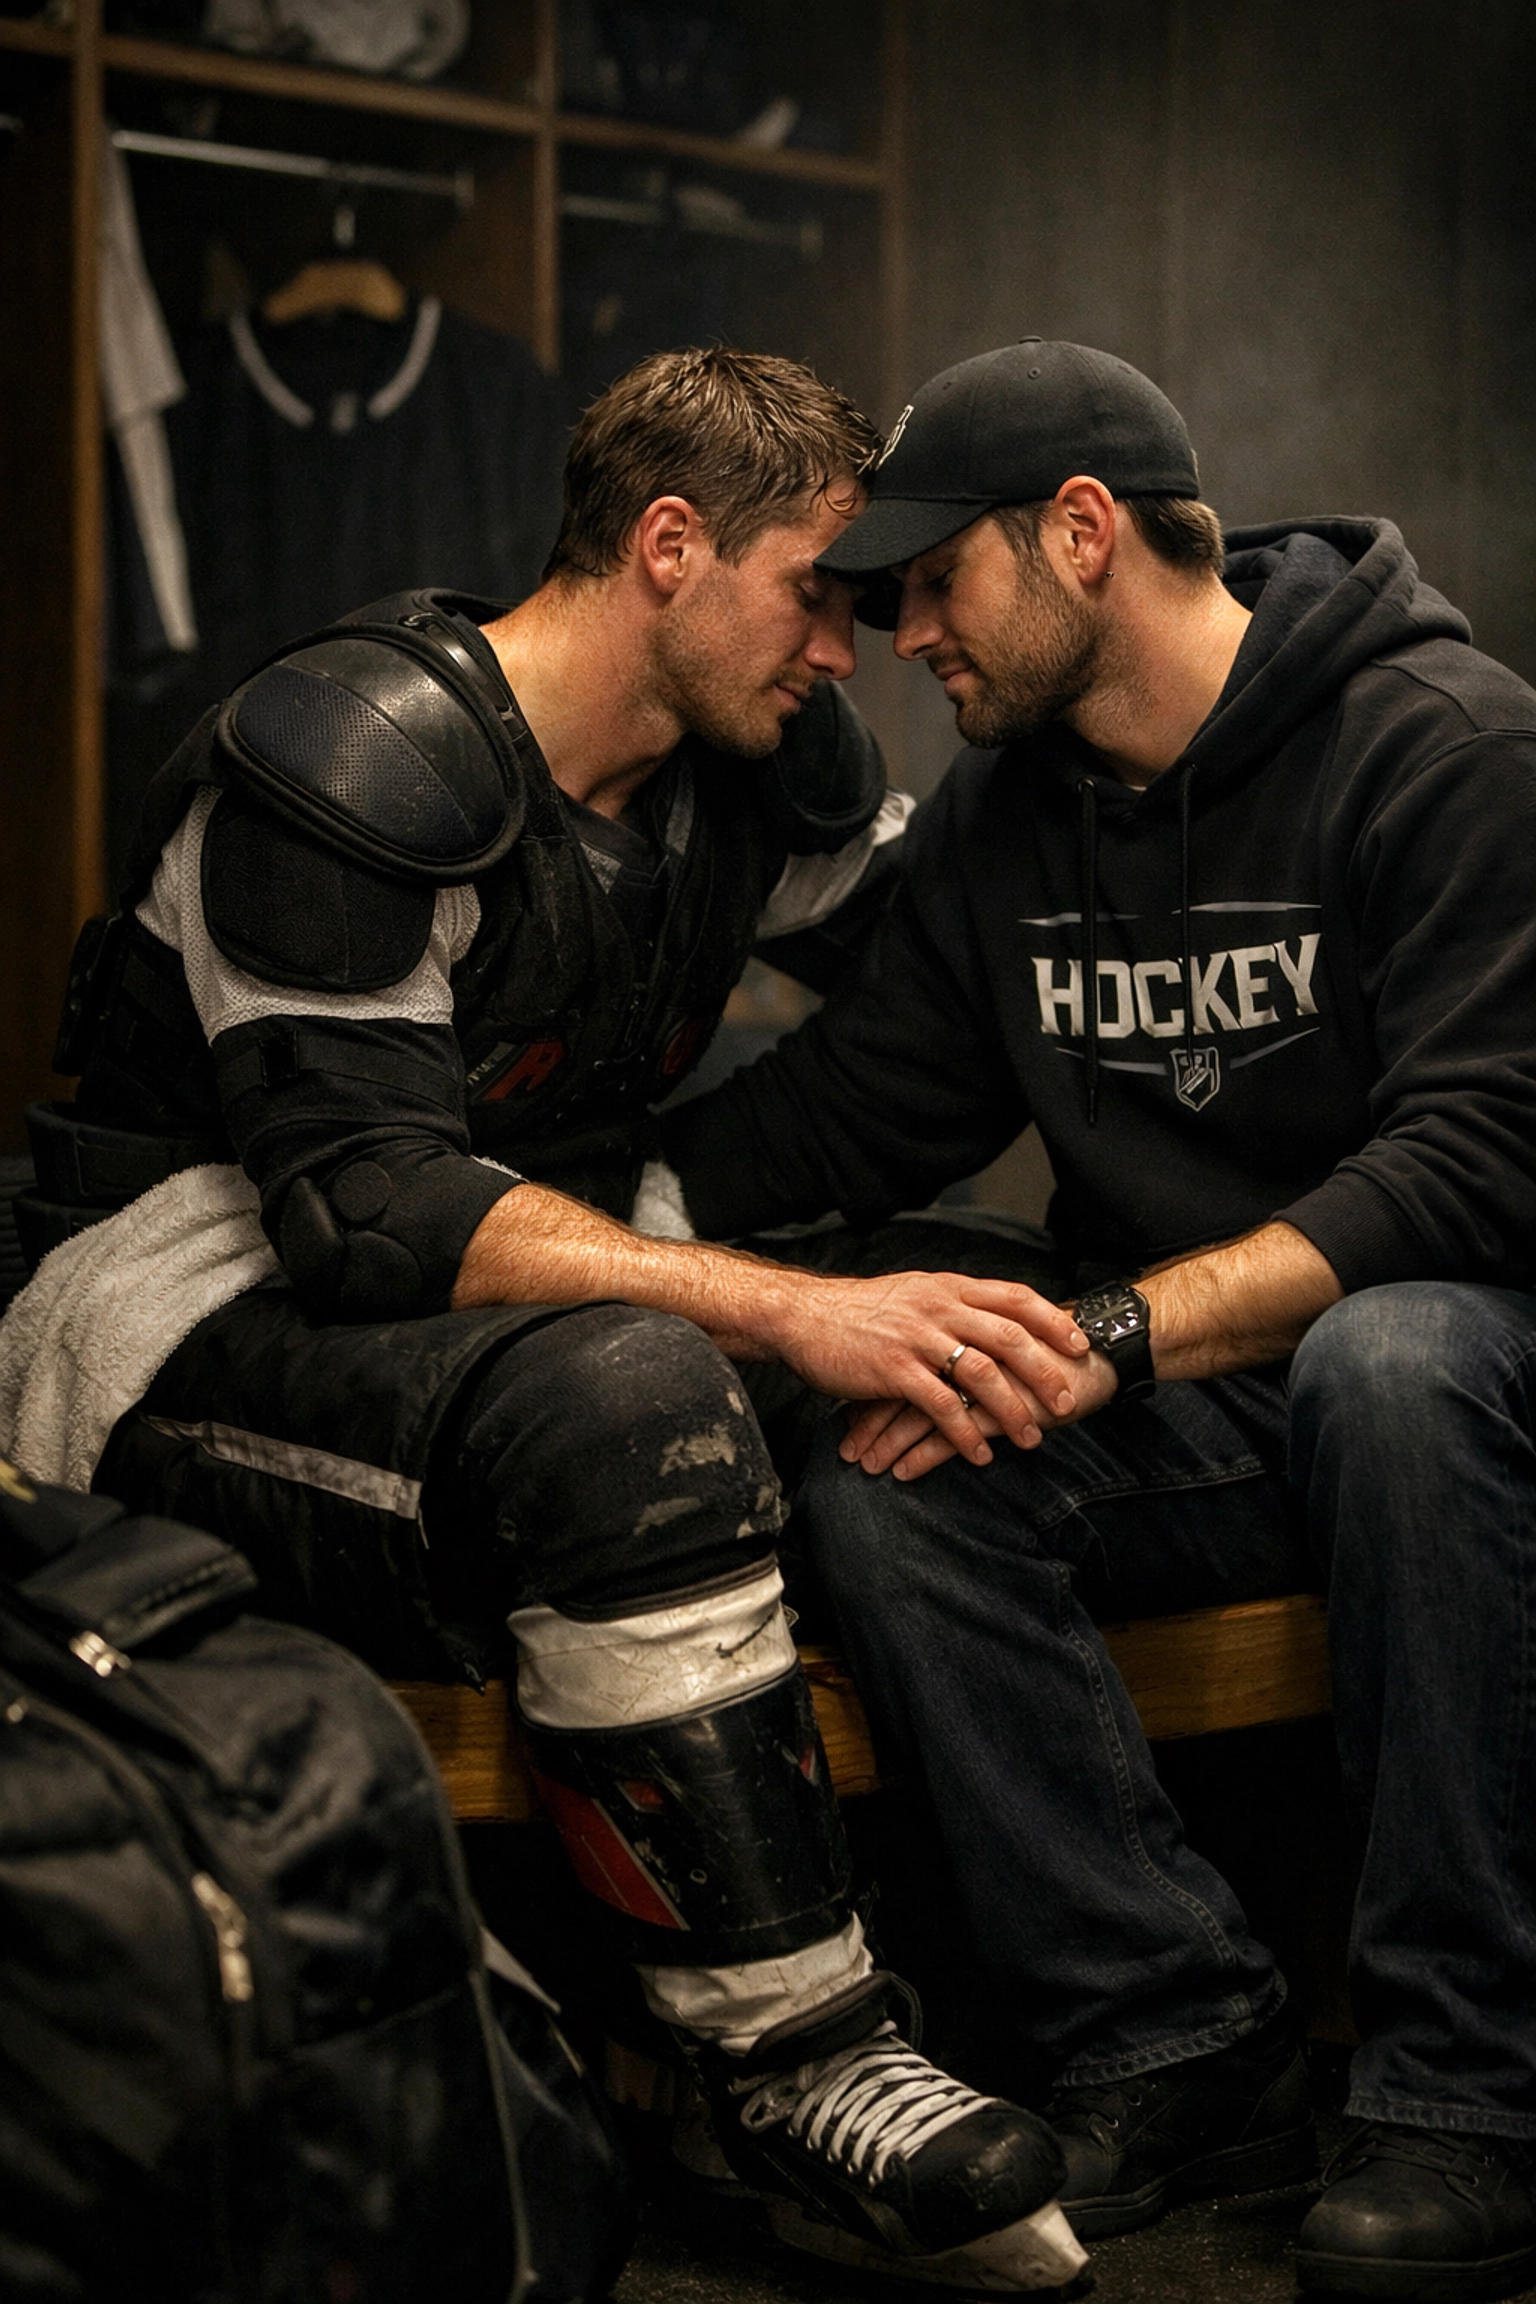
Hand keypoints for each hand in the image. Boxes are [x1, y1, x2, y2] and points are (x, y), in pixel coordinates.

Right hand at [764, 1269, 1089, 1467]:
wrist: (801, 1317)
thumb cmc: (858, 1312)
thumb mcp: (912, 1294)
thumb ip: (951, 1306)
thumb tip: (990, 1321)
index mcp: (947, 1288)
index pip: (1015, 1297)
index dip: (1052, 1320)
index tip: (1079, 1343)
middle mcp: (938, 1308)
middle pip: (1009, 1337)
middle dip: (1044, 1372)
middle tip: (1066, 1403)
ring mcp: (916, 1338)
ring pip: (982, 1373)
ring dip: (1012, 1410)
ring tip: (1031, 1439)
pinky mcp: (893, 1370)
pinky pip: (942, 1406)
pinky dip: (966, 1433)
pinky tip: (980, 1453)